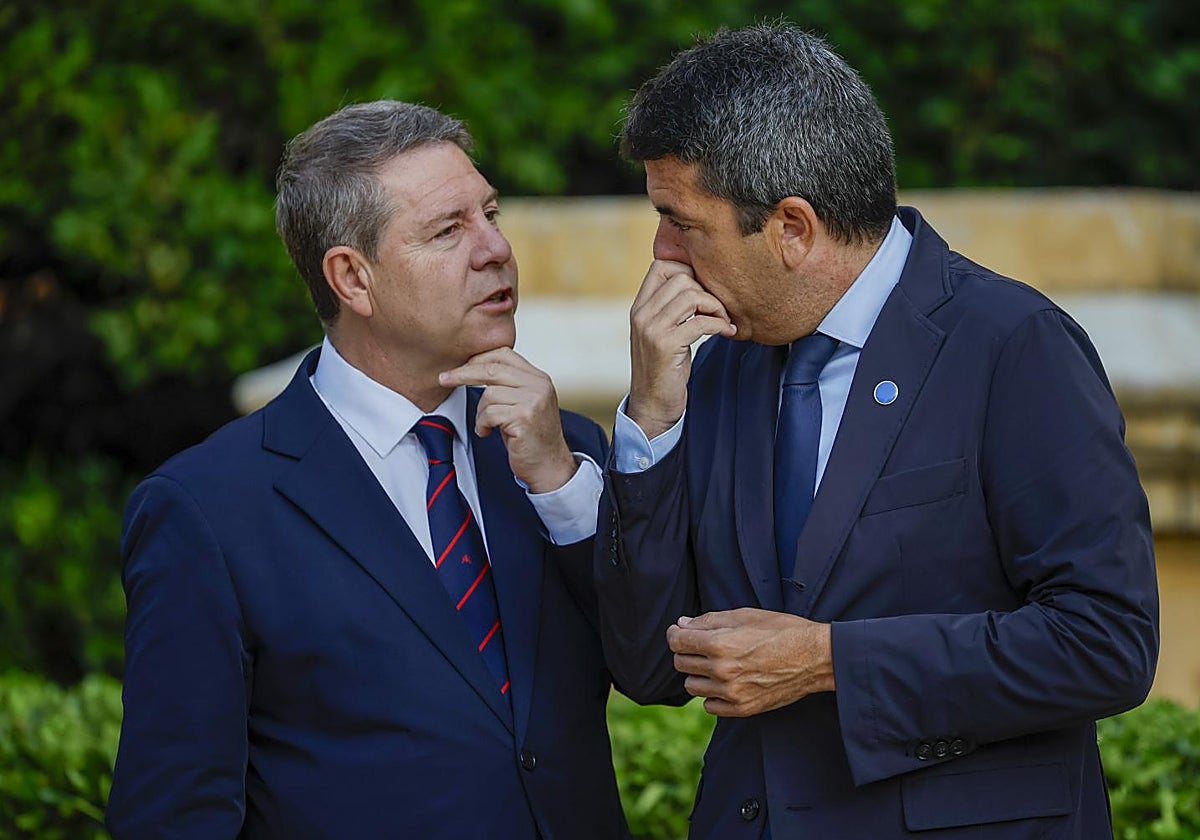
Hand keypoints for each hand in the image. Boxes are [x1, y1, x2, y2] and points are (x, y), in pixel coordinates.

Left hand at [439, 348, 576, 492]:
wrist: (549, 466)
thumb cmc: (531, 437)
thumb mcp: (523, 404)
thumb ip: (508, 385)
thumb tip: (474, 369)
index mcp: (538, 378)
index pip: (504, 354)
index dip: (478, 358)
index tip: (460, 366)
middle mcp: (539, 386)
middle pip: (492, 369)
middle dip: (463, 374)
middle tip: (444, 379)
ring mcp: (533, 401)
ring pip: (489, 394)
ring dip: (480, 412)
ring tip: (485, 425)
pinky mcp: (525, 418)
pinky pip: (489, 414)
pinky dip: (482, 424)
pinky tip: (486, 432)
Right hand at [627, 260, 735, 438]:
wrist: (652, 405)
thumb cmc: (664, 368)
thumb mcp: (662, 331)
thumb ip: (671, 307)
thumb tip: (701, 280)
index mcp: (639, 306)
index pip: (661, 264)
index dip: (689, 269)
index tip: (704, 290)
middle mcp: (641, 314)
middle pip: (682, 278)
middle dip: (708, 291)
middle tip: (719, 310)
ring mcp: (651, 329)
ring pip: (692, 296)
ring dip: (716, 307)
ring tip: (723, 321)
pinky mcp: (666, 346)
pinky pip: (701, 322)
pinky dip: (720, 325)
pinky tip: (728, 333)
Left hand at [666, 608, 834, 716]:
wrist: (815, 658)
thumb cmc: (781, 630)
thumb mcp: (744, 615)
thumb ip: (709, 621)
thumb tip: (682, 624)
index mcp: (720, 644)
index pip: (677, 641)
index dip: (676, 633)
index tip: (681, 631)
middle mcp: (722, 671)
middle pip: (681, 663)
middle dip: (687, 652)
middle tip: (702, 645)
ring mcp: (731, 693)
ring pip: (692, 686)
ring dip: (699, 674)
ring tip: (717, 664)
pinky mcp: (742, 709)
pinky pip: (709, 705)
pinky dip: (713, 694)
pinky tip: (727, 682)